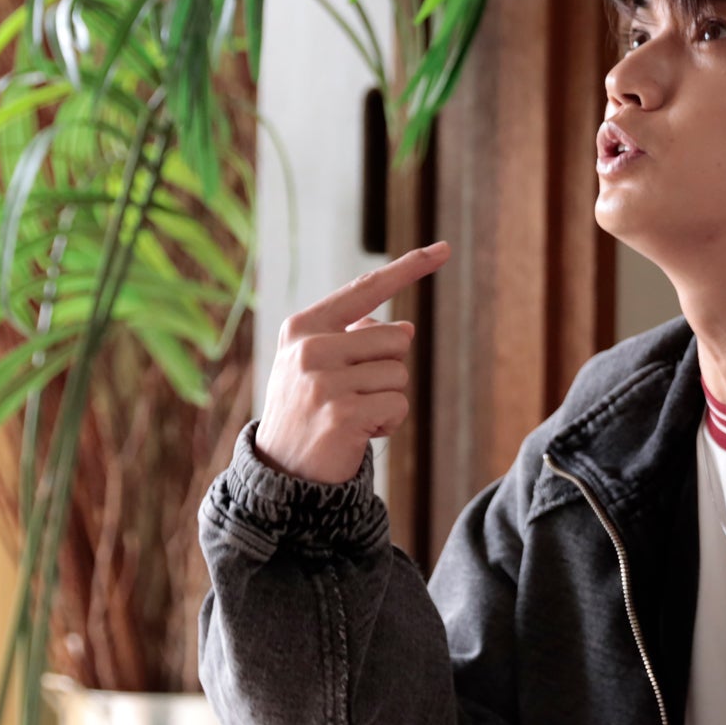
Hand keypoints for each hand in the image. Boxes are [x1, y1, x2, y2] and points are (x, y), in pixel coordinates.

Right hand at [255, 242, 450, 483]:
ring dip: (388, 400)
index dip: (409, 268)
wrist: (280, 474)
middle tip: (354, 395)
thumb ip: (355, 339)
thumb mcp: (319, 365)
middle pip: (397, 337)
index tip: (445, 249)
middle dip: (389, 369)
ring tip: (353, 416)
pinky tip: (358, 435)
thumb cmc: (308, 412)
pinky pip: (398, 406)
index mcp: (304, 326)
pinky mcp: (342, 413)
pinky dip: (388, 424)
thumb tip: (405, 329)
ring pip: (400, 374)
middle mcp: (310, 348)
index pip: (366, 290)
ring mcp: (324, 380)